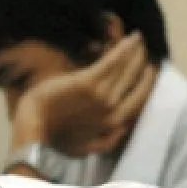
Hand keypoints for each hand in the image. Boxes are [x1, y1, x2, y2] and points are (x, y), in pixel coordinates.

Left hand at [10, 32, 156, 156]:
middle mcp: (113, 109)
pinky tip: (130, 38)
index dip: (148, 83)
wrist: (36, 127)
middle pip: (135, 81)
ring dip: (135, 51)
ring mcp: (101, 95)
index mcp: (114, 124)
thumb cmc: (57, 139)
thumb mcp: (86, 148)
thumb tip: (124, 129)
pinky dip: (123, 49)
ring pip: (126, 69)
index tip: (150, 69)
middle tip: (145, 48)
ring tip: (138, 39)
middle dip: (142, 62)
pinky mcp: (87, 82)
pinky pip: (112, 62)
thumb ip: (108, 141)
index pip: (139, 99)